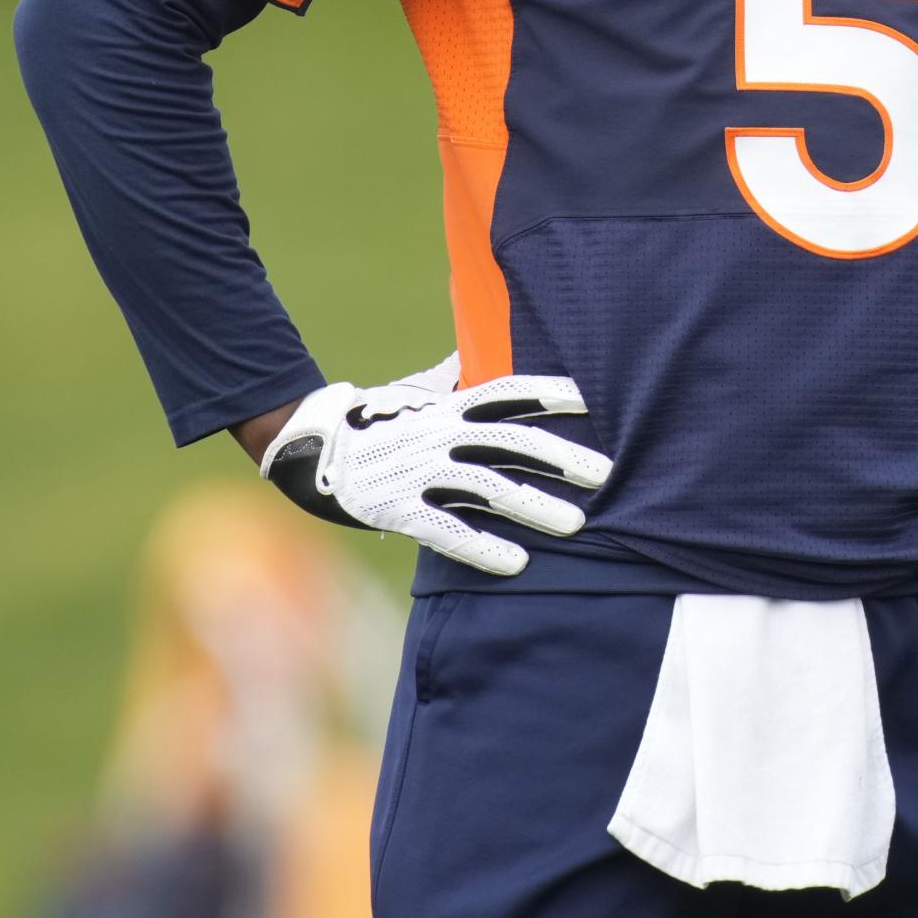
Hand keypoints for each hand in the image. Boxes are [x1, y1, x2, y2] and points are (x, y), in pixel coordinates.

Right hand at [255, 353, 609, 575]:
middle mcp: (442, 435)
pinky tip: (518, 563)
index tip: (588, 402)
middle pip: (511, 442)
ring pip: (489, 488)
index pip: (508, 393)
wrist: (312, 449)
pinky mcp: (400, 508)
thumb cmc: (375, 420)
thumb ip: (454, 379)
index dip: (547, 395)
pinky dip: (483, 546)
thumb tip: (478, 353)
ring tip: (577, 523)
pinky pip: (448, 529)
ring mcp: (422, 472)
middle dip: (561, 457)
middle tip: (605, 473)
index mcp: (449, 406)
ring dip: (535, 505)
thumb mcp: (416, 392)